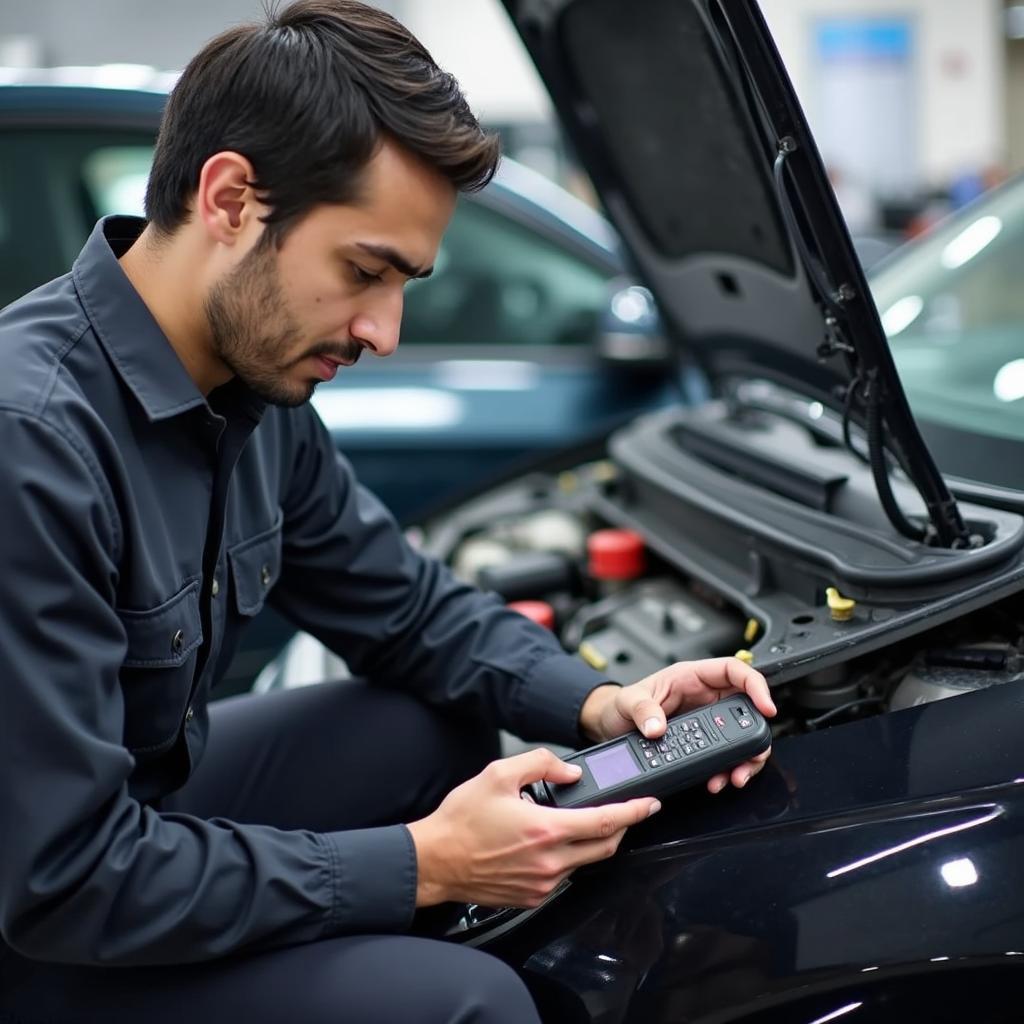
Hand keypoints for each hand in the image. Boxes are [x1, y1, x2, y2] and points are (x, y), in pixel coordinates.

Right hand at [406, 748, 659, 908]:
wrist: (435, 860)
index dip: (634, 812)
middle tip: (622, 811)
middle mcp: (550, 862)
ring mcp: (542, 883)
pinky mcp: (532, 896)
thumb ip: (540, 764)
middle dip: (620, 828)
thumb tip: (569, 771)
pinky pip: (563, 876)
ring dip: (590, 842)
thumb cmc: (462, 820)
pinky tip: (547, 843)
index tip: (650, 805)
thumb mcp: (498, 774)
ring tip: (571, 822)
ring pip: (584, 863)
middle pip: (605, 847)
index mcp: (546, 830)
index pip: (606, 822)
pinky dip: (566, 857)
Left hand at [578, 657, 776, 793]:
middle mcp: (705, 698)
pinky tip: (718, 780)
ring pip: (740, 738)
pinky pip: (724, 756)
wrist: (611, 726)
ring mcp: (706, 722)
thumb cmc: (621, 704)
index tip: (766, 706)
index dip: (756, 686)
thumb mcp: (627, 701)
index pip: (735, 671)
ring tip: (733, 776)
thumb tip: (657, 727)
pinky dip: (727, 770)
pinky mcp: (702, 744)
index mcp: (692, 677)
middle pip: (746, 710)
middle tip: (750, 757)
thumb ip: (642, 710)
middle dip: (754, 736)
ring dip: (743, 759)